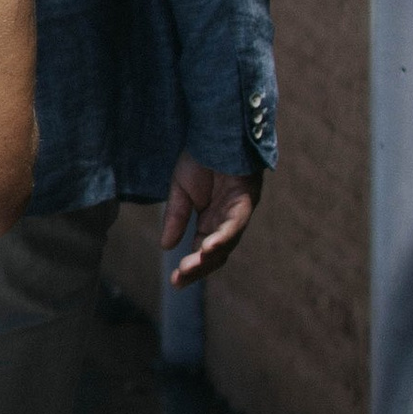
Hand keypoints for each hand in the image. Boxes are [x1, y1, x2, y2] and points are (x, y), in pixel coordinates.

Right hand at [160, 157, 260, 284]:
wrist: (215, 130)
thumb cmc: (200, 158)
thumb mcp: (180, 192)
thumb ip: (175, 219)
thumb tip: (166, 247)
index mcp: (211, 221)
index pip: (202, 251)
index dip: (191, 268)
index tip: (174, 282)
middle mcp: (227, 221)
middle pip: (217, 254)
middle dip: (199, 268)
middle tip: (179, 280)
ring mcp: (238, 212)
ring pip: (227, 243)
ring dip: (208, 256)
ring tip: (189, 267)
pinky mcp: (246, 200)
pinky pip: (235, 223)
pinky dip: (223, 236)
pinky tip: (208, 247)